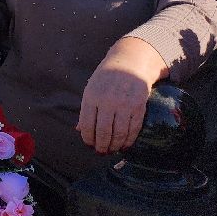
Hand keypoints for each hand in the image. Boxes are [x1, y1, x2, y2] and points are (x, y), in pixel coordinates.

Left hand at [77, 38, 164, 154]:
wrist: (130, 64)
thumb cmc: (106, 79)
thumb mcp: (91, 89)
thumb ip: (86, 110)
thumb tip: (78, 130)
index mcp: (91, 96)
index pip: (87, 124)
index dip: (88, 138)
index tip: (89, 144)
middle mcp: (107, 101)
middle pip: (103, 132)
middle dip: (101, 146)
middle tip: (101, 152)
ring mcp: (124, 104)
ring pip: (119, 133)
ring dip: (115, 146)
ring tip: (112, 150)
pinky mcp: (138, 107)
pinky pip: (133, 129)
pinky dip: (129, 141)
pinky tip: (125, 145)